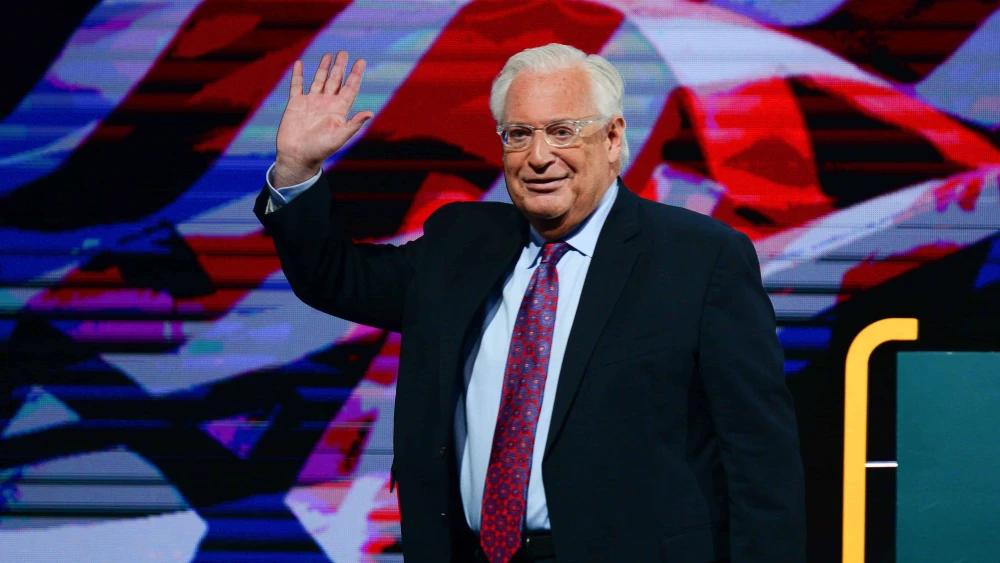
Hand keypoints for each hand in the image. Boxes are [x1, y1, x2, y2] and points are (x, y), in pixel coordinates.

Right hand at [273, 51, 373, 186]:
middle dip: (340, 67)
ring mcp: (311, 102)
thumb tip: (370, 113)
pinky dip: (298, 75)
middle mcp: (326, 104)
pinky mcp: (296, 104)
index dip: (355, 75)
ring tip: (328, 55)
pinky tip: (299, 64)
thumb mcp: (340, 136)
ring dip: (323, 68)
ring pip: (318, 80)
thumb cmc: (320, 150)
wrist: (298, 156)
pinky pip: (297, 86)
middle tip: (344, 52)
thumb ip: (354, 124)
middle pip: (335, 80)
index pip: (349, 88)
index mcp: (338, 110)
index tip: (361, 61)